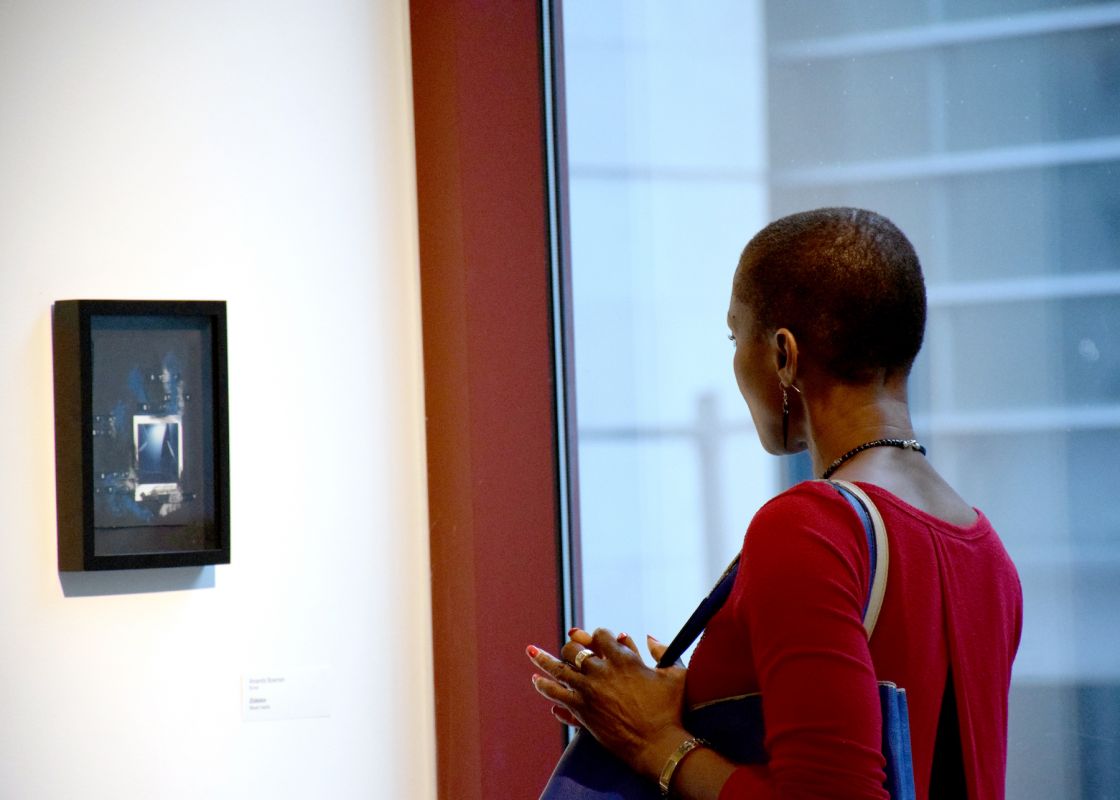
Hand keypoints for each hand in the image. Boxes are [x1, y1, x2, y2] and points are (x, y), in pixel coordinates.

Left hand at [526, 628, 688, 776]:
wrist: (657, 744)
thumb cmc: (670, 710)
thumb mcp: (675, 675)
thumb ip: (663, 652)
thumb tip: (649, 637)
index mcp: (623, 659)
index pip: (601, 636)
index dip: (597, 635)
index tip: (596, 638)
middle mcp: (601, 671)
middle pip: (576, 650)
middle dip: (572, 646)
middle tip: (569, 647)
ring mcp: (588, 691)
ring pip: (559, 669)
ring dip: (544, 659)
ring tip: (531, 651)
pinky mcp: (581, 710)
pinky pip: (556, 695)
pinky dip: (545, 686)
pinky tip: (536, 680)